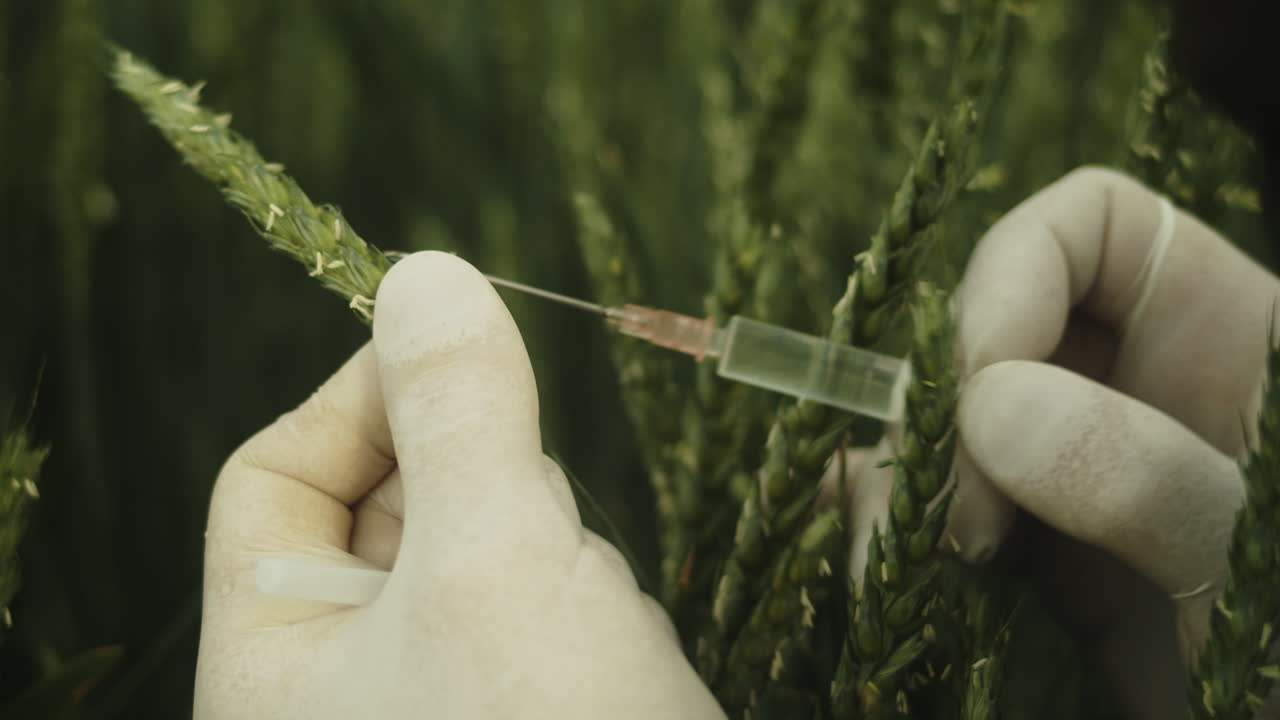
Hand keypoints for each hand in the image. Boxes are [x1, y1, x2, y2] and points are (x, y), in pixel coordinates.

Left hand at [193, 252, 724, 718]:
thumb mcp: (494, 561)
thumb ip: (457, 410)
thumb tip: (425, 275)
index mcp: (275, 662)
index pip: (275, 478)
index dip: (359, 397)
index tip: (459, 352)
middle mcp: (346, 687)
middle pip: (396, 502)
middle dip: (487, 491)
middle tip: (538, 540)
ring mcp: (447, 697)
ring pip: (491, 544)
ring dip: (555, 553)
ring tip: (593, 636)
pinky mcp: (533, 706)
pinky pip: (552, 602)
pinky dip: (594, 605)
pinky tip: (626, 665)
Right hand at [838, 167, 1279, 718]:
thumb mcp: (1258, 550)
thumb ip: (1146, 475)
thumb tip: (988, 405)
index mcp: (1215, 337)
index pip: (1090, 227)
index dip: (1016, 271)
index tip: (984, 374)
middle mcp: (1126, 389)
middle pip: (987, 330)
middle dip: (950, 416)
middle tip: (965, 527)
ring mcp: (1067, 474)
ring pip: (940, 429)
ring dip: (903, 492)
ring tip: (902, 578)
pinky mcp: (1026, 559)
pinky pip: (923, 515)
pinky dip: (878, 534)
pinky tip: (861, 572)